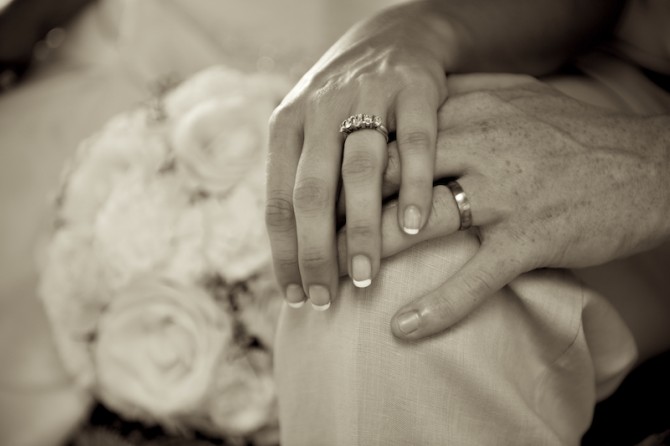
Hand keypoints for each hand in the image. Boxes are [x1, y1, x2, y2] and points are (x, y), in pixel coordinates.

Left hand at [265, 3, 455, 308]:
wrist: (392, 38)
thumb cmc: (345, 105)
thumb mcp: (310, 132)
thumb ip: (303, 183)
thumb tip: (297, 257)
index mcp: (287, 127)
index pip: (277, 202)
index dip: (283, 255)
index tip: (295, 298)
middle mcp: (319, 110)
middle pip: (311, 193)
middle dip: (316, 253)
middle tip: (325, 300)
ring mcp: (365, 97)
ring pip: (358, 171)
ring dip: (361, 229)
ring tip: (365, 275)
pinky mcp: (412, 88)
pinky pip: (412, 142)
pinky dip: (411, 185)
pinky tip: (413, 225)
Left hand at [338, 73, 669, 339]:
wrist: (648, 163)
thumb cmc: (570, 135)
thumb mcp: (513, 98)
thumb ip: (461, 98)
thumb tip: (413, 106)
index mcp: (466, 111)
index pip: (385, 140)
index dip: (342, 170)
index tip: (310, 196)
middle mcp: (477, 144)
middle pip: (387, 180)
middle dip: (340, 213)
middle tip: (305, 243)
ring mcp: (503, 192)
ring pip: (418, 224)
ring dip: (370, 256)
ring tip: (335, 284)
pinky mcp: (532, 235)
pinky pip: (476, 275)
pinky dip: (438, 305)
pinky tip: (403, 328)